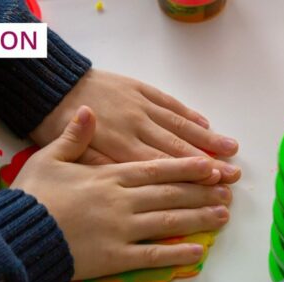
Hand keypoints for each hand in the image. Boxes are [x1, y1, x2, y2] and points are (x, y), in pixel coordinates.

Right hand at [13, 106, 231, 279]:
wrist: (17, 235)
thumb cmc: (32, 196)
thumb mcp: (48, 158)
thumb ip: (74, 136)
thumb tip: (87, 110)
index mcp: (109, 176)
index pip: (157, 168)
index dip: (187, 167)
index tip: (210, 166)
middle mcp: (122, 200)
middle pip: (171, 194)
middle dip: (202, 192)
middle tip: (227, 191)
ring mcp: (122, 229)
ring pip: (168, 221)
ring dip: (199, 218)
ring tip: (222, 216)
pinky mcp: (116, 257)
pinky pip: (152, 255)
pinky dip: (177, 253)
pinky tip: (197, 252)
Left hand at [30, 69, 240, 183]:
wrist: (50, 86)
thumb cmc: (55, 128)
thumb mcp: (67, 159)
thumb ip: (101, 174)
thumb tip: (132, 192)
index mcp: (118, 150)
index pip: (161, 168)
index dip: (189, 179)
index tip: (212, 187)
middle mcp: (135, 128)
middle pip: (177, 150)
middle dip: (207, 165)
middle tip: (233, 178)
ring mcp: (140, 107)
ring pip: (178, 126)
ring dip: (207, 139)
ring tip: (232, 150)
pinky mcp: (140, 89)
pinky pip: (169, 103)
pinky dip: (188, 114)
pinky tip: (206, 123)